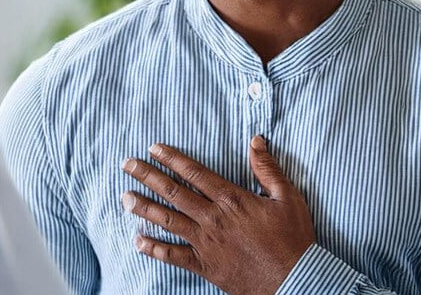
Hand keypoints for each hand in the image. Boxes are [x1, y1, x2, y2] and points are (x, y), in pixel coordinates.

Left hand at [121, 135, 315, 294]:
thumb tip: (256, 140)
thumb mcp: (288, 197)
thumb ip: (268, 168)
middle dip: (147, 176)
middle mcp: (213, 218)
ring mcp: (206, 243)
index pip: (195, 173)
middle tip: (126, 165)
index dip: (172, 158)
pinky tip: (138, 241)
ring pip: (168, 221)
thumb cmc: (293, 238)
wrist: (295, 279)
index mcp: (232, 199)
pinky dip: (154, 248)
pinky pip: (174, 255)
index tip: (153, 148)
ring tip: (125, 197)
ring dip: (144, 208)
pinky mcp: (205, 265)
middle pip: (173, 192)